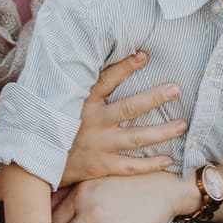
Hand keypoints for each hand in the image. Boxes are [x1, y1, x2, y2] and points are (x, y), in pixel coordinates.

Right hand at [58, 50, 186, 186]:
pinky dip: (150, 164)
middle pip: (129, 108)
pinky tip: (168, 159)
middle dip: (154, 98)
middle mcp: (94, 122)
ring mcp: (100, 145)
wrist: (41, 163)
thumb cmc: (61, 126)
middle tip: (176, 89)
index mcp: (85, 103)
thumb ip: (87, 87)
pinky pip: (131, 166)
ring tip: (181, 125)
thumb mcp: (67, 102)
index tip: (144, 55)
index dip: (125, 67)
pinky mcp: (102, 166)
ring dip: (161, 132)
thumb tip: (106, 61)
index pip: (106, 80)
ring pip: (136, 138)